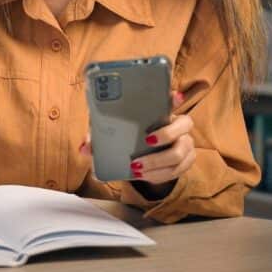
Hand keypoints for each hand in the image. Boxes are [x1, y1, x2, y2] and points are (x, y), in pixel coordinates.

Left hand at [80, 92, 195, 191]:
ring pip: (179, 154)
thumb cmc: (131, 140)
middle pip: (184, 125)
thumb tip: (85, 147)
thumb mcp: (116, 135)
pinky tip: (143, 176)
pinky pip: (176, 171)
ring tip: (136, 168)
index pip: (173, 99)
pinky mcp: (186, 162)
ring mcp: (186, 144)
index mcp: (163, 112)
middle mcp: (179, 125)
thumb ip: (100, 138)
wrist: (145, 161)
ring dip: (157, 163)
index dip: (175, 98)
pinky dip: (157, 175)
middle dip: (165, 135)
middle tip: (146, 142)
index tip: (174, 96)